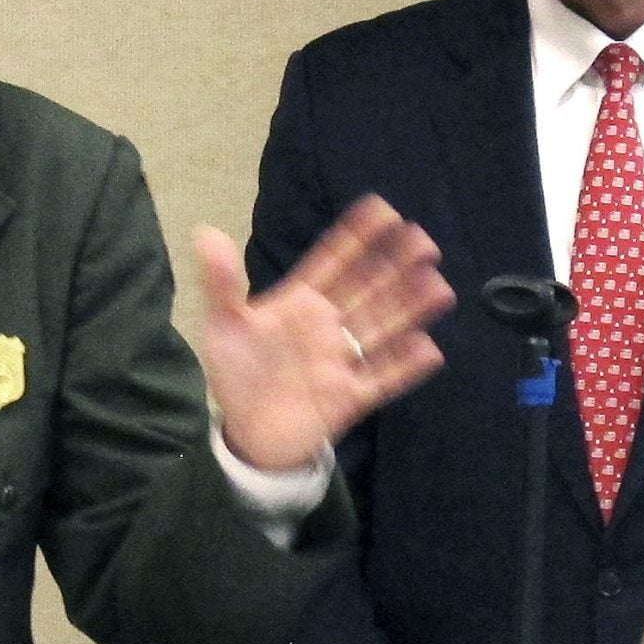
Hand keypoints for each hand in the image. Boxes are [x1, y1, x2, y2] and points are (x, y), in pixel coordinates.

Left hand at [194, 194, 452, 469]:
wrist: (249, 435)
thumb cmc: (238, 374)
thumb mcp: (224, 326)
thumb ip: (222, 284)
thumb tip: (206, 233)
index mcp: (300, 303)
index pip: (332, 262)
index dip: (355, 236)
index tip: (381, 208)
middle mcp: (328, 326)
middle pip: (367, 288)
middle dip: (394, 264)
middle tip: (423, 240)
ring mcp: (342, 360)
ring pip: (381, 327)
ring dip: (408, 308)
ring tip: (437, 285)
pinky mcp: (350, 397)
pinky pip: (381, 378)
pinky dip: (404, 365)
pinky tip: (428, 348)